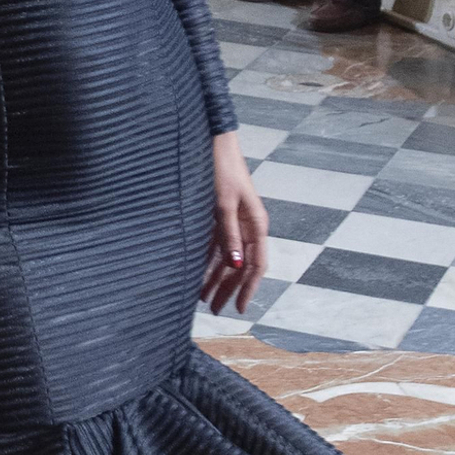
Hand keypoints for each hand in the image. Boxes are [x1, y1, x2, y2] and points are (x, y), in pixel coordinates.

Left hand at [201, 133, 269, 316]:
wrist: (213, 143)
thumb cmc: (221, 170)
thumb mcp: (224, 204)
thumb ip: (229, 235)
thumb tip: (236, 267)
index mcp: (256, 224)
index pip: (257, 265)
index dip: (249, 288)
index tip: (239, 308)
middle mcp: (247, 226)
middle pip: (241, 266)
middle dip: (229, 289)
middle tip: (215, 311)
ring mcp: (233, 223)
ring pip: (227, 259)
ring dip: (216, 279)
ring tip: (203, 300)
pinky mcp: (219, 217)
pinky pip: (216, 247)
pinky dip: (207, 263)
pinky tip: (197, 276)